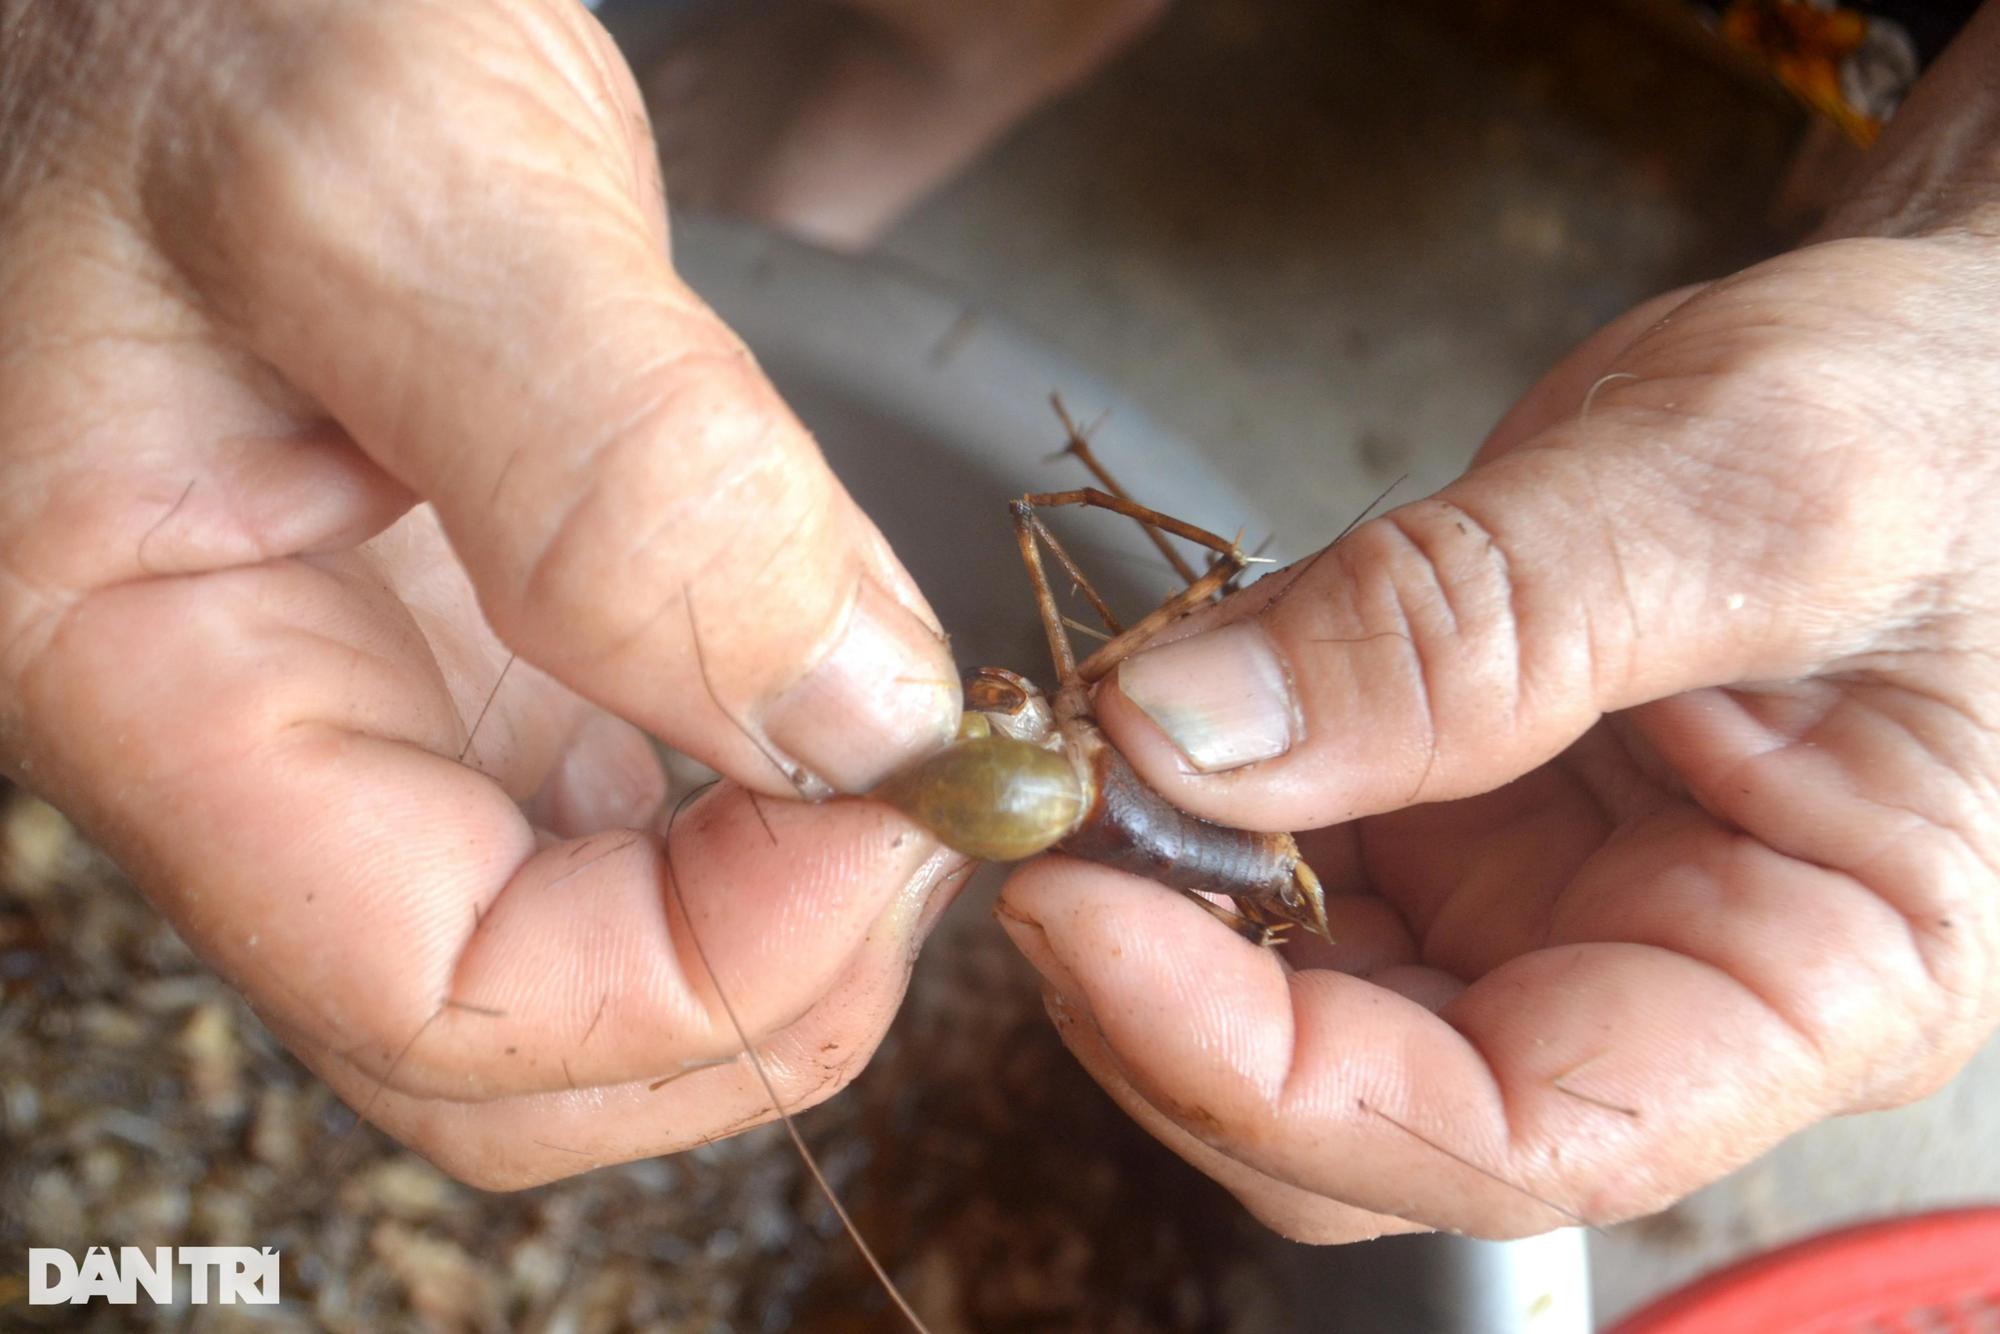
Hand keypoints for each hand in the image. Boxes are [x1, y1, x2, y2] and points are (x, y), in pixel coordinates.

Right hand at [0, 0, 960, 1185]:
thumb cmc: (206, 4)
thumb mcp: (396, 181)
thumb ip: (616, 472)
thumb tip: (847, 725)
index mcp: (156, 675)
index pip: (433, 998)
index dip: (701, 977)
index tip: (902, 823)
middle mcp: (263, 734)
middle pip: (520, 1037)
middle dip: (762, 977)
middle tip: (935, 805)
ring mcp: (381, 700)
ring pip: (596, 950)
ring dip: (793, 899)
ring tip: (922, 737)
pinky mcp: (477, 644)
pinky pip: (641, 812)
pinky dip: (781, 794)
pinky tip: (852, 681)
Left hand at [999, 4, 1999, 1240]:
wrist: (1941, 368)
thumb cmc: (1947, 428)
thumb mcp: (1746, 494)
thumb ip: (1473, 625)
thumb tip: (1191, 733)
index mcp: (1804, 984)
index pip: (1504, 1138)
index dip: (1262, 1072)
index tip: (1082, 927)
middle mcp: (1652, 986)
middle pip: (1357, 1108)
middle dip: (1171, 997)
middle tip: (1042, 826)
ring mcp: (1540, 911)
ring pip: (1294, 1004)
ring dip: (1158, 904)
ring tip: (1078, 761)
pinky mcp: (1462, 822)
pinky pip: (1289, 869)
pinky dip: (1191, 809)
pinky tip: (1151, 716)